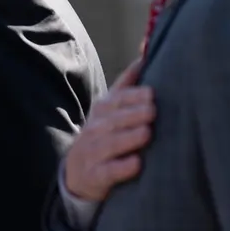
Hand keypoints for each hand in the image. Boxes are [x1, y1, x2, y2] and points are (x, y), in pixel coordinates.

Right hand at [64, 57, 155, 200]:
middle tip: (152, 111)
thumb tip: (144, 54)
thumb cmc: (102, 135)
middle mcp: (95, 129)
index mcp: (102, 111)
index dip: (132, 97)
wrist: (77, 172)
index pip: (116, 100)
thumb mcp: (109, 108)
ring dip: (128, 138)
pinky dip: (122, 168)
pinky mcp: (96, 175)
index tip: (151, 94)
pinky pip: (108, 171)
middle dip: (132, 115)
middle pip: (114, 120)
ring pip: (110, 144)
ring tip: (146, 133)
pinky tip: (136, 164)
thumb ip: (126, 85)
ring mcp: (93, 152)